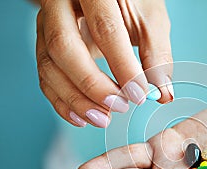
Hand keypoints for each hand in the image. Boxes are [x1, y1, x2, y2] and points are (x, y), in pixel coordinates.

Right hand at [36, 0, 172, 127]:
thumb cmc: (130, 2)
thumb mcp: (150, 18)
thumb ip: (157, 54)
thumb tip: (162, 93)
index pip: (105, 29)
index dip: (122, 66)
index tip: (139, 94)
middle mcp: (60, 5)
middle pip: (64, 47)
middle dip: (92, 85)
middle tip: (119, 106)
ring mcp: (46, 25)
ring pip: (49, 66)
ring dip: (75, 100)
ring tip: (103, 119)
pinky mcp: (44, 45)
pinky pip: (45, 77)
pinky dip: (62, 102)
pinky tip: (83, 118)